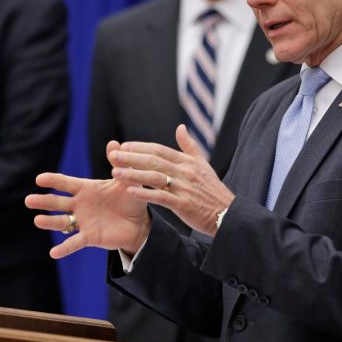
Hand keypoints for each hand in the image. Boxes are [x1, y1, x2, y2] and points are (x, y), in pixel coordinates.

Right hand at [25, 141, 151, 258]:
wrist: (139, 222)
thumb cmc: (130, 197)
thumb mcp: (126, 180)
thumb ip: (118, 164)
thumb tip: (114, 143)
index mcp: (86, 189)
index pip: (66, 184)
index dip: (53, 181)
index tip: (39, 179)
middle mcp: (80, 205)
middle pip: (58, 203)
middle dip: (43, 201)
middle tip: (28, 200)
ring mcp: (82, 221)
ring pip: (61, 222)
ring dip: (49, 222)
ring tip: (37, 221)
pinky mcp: (89, 237)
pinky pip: (74, 242)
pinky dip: (64, 248)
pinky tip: (53, 253)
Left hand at [110, 124, 234, 235]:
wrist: (228, 214)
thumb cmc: (212, 190)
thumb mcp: (203, 164)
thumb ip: (189, 146)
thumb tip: (180, 127)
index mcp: (188, 162)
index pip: (160, 150)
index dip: (141, 147)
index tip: (123, 146)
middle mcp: (185, 172)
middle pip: (154, 161)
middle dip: (131, 158)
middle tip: (113, 156)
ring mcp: (185, 188)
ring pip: (154, 177)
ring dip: (133, 174)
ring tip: (115, 173)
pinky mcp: (184, 205)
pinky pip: (161, 197)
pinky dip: (144, 194)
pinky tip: (129, 191)